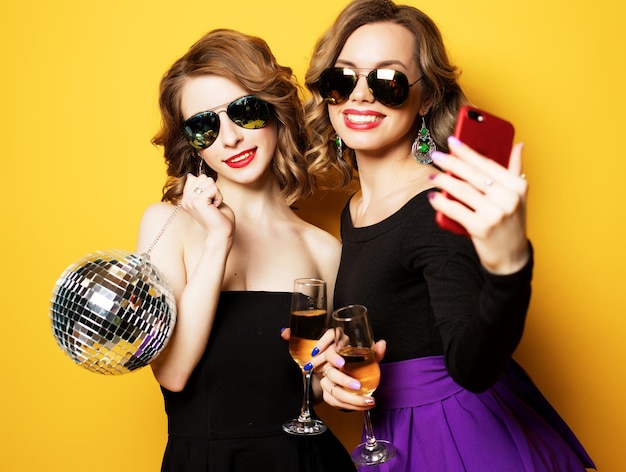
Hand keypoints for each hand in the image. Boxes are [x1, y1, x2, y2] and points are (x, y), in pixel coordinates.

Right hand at [182, 174, 234, 240]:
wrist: (222, 233)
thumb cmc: (219, 217)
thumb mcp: (208, 198)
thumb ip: (200, 187)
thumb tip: (190, 175)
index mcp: (186, 198)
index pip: (196, 177)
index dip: (208, 187)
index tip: (209, 201)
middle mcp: (185, 199)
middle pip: (203, 177)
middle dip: (213, 189)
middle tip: (213, 204)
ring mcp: (190, 201)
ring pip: (209, 181)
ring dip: (217, 193)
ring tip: (214, 206)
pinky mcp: (197, 203)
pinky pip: (213, 188)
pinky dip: (219, 197)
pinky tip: (215, 207)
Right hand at [305, 330, 386, 409]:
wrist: (340, 372)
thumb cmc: (351, 362)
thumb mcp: (362, 355)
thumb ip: (373, 351)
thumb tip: (382, 344)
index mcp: (333, 356)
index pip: (328, 355)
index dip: (334, 359)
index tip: (342, 363)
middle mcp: (327, 369)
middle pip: (331, 376)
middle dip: (344, 381)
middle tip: (359, 386)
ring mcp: (326, 383)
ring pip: (334, 393)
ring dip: (351, 399)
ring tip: (368, 400)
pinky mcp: (328, 395)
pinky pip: (337, 403)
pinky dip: (351, 406)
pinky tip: (364, 406)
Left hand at [428, 136, 528, 273]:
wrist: (512, 257)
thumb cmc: (512, 222)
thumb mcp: (520, 196)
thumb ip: (516, 169)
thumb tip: (518, 144)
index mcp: (517, 186)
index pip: (488, 163)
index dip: (468, 151)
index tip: (452, 141)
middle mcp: (508, 198)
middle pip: (473, 175)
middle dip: (451, 163)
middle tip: (436, 155)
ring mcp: (495, 214)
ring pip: (462, 191)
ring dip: (444, 181)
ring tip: (433, 176)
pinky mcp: (481, 228)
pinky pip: (455, 210)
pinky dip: (442, 202)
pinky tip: (433, 197)